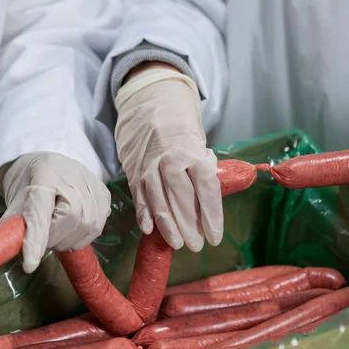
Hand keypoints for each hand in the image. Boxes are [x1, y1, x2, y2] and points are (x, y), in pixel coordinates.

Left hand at [0, 152, 110, 272]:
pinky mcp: (104, 193)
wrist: (48, 164)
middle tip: (43, 241)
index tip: (30, 265)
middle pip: (71, 218)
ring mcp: (92, 183)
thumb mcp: (15, 201)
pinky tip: (72, 230)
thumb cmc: (29, 185)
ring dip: (69, 240)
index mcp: (43, 175)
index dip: (36, 239)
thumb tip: (4, 252)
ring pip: (88, 225)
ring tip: (57, 234)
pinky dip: (83, 236)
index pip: (41, 209)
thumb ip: (12, 225)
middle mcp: (72, 175)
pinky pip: (98, 225)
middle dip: (55, 239)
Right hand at [114, 64, 222, 251]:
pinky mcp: (134, 170)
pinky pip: (139, 196)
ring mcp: (149, 166)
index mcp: (193, 152)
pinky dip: (144, 214)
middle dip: (190, 226)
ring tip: (178, 244)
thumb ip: (203, 169)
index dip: (211, 216)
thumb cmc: (181, 127)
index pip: (206, 189)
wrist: (150, 103)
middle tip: (197, 246)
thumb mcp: (199, 142)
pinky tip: (150, 230)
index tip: (215, 236)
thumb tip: (207, 200)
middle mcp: (170, 160)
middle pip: (181, 200)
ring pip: (159, 202)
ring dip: (168, 226)